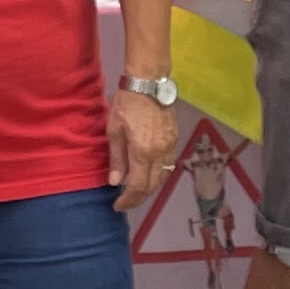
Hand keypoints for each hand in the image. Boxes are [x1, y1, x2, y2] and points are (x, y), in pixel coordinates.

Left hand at [107, 85, 183, 210]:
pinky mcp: (175, 139)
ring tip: (135, 189)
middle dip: (138, 198)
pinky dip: (158, 175)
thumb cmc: (127, 104)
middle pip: (152, 186)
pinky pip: (168, 165)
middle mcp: (160, 153)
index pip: (137, 187)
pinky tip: (148, 173)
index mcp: (143, 152)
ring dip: (149, 187)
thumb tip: (115, 182)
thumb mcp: (114, 130)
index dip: (128, 200)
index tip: (118, 205)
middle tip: (125, 201)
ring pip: (162, 177)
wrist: (149, 83)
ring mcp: (170, 147)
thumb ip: (116, 158)